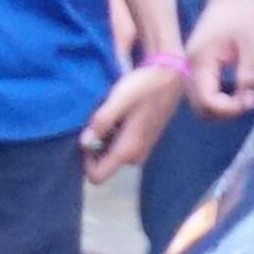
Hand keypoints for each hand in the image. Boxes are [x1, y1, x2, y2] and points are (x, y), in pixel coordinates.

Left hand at [82, 59, 185, 179]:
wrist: (169, 77)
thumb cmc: (144, 87)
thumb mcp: (118, 100)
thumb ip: (102, 122)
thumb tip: (84, 143)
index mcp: (128, 151)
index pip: (97, 176)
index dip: (84, 160)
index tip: (83, 136)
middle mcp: (135, 156)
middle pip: (102, 164)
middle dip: (94, 145)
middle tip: (96, 119)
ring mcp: (141, 149)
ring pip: (110, 153)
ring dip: (104, 137)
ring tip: (109, 113)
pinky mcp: (143, 140)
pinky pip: (120, 144)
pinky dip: (114, 132)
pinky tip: (118, 112)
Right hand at [184, 0, 253, 116]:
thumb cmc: (244, 13)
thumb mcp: (253, 45)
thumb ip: (248, 75)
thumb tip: (248, 104)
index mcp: (200, 60)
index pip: (206, 101)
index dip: (228, 109)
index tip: (248, 101)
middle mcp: (190, 65)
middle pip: (199, 107)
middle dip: (223, 111)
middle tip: (247, 100)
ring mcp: (193, 65)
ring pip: (201, 101)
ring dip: (222, 106)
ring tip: (245, 94)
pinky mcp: (200, 63)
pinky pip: (205, 90)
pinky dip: (220, 96)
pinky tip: (238, 88)